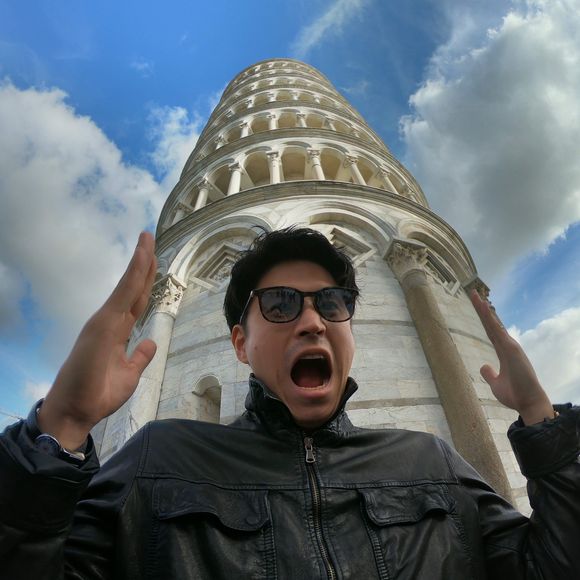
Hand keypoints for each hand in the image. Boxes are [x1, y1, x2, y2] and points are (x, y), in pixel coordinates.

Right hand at [37, 232, 157, 449]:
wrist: (76, 412)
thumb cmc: (97, 394)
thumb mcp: (130, 374)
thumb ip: (140, 356)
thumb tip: (150, 342)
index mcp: (118, 331)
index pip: (136, 299)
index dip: (145, 279)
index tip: (154, 257)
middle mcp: (111, 321)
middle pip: (133, 287)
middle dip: (143, 262)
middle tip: (149, 236)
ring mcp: (105, 321)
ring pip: (128, 285)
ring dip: (139, 261)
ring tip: (146, 238)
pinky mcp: (102, 325)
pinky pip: (122, 295)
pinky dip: (133, 275)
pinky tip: (141, 257)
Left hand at [470, 290, 553, 424]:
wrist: (528, 403)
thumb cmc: (515, 394)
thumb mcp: (495, 383)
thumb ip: (489, 373)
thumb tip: (483, 365)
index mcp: (503, 352)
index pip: (490, 330)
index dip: (483, 318)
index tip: (477, 305)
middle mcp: (507, 346)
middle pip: (491, 323)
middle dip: (482, 309)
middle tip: (473, 293)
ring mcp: (510, 346)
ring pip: (494, 324)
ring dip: (484, 310)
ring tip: (476, 296)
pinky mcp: (512, 350)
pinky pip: (498, 332)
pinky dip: (491, 320)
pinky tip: (485, 310)